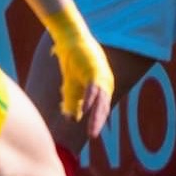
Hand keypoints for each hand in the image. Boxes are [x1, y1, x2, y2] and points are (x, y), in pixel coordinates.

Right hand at [48, 20, 114, 139]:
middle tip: (92, 136)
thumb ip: (72, 101)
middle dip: (97, 122)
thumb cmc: (73, 60)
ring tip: (92, 130)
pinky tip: (85, 110)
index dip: (96, 120)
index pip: (101, 108)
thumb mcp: (71, 84)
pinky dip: (89, 100)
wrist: (70, 39)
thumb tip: (72, 118)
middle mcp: (105, 84)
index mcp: (101, 88)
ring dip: (96, 116)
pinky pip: (92, 89)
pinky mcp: (94, 71)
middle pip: (102, 106)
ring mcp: (101, 77)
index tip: (92, 135)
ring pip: (99, 101)